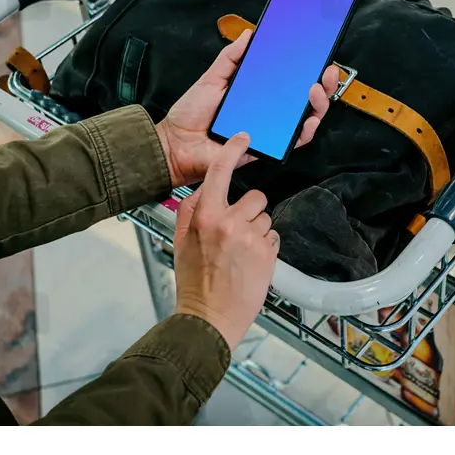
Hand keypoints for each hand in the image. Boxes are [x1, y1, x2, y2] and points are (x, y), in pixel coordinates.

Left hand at [155, 29, 338, 187]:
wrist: (176, 144)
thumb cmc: (190, 116)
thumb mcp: (211, 78)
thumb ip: (230, 57)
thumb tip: (248, 36)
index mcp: (256, 94)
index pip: (289, 81)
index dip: (308, 69)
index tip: (318, 55)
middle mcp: (267, 112)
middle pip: (305, 99)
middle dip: (323, 85)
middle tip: (325, 72)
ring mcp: (270, 130)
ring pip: (306, 119)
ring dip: (318, 105)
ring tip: (315, 90)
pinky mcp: (267, 148)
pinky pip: (294, 142)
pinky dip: (305, 131)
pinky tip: (307, 119)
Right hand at [172, 133, 278, 349]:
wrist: (209, 316)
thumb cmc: (194, 281)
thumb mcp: (181, 241)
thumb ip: (191, 210)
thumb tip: (204, 190)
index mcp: (205, 216)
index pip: (219, 172)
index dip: (232, 150)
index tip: (242, 137)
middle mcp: (230, 223)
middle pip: (254, 197)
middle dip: (249, 210)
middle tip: (237, 233)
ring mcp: (251, 239)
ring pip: (266, 217)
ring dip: (258, 230)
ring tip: (242, 252)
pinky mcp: (268, 254)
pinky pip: (273, 236)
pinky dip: (266, 246)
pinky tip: (251, 261)